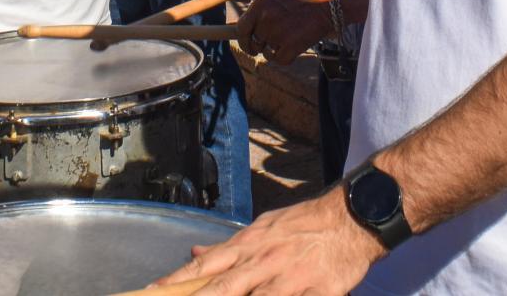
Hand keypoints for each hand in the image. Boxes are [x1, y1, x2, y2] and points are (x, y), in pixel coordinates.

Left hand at [156, 186, 382, 294]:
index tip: (153, 292)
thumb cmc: (304, 224)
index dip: (179, 281)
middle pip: (226, 289)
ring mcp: (292, 279)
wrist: (353, 218)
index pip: (207, 265)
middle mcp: (267, 261)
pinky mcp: (319, 293)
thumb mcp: (264, 227)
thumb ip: (230, 246)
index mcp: (251, 244)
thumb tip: (194, 253)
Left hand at [235, 0, 333, 64]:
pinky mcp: (290, 46)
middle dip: (259, 46)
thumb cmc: (299, 2)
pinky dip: (286, 57)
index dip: (243, 40)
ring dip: (274, 51)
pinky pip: (279, 60)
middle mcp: (265, 19)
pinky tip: (295, 46)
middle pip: (253, 43)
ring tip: (287, 39)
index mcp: (259, 5)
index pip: (241, 28)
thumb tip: (242, 32)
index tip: (248, 45)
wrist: (326, 7)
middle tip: (270, 44)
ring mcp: (277, 33)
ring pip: (266, 53)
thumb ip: (258, 14)